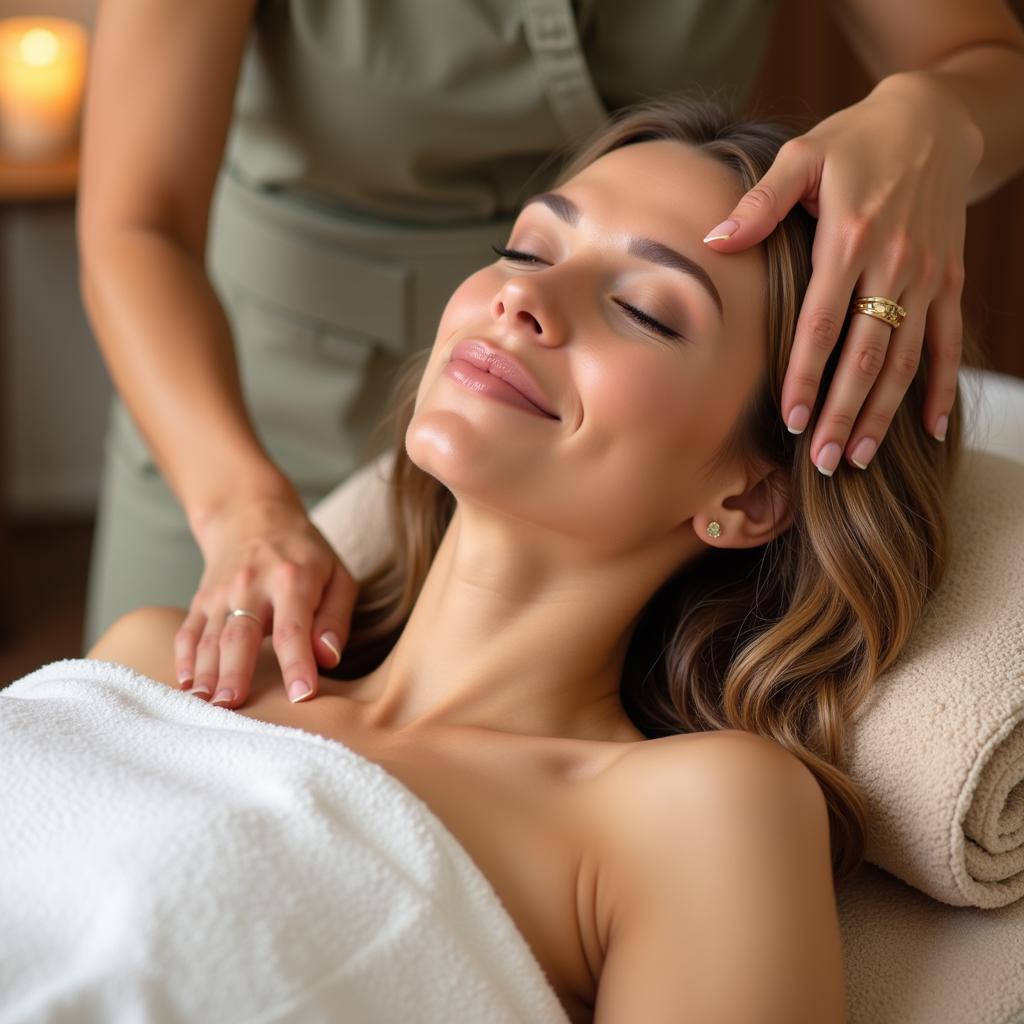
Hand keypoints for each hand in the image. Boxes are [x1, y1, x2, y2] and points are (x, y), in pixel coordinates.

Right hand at [175, 488, 357, 706]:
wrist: (252, 516)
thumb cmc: (305, 555)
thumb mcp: (337, 576)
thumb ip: (335, 618)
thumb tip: (328, 658)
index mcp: (293, 580)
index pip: (294, 628)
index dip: (298, 663)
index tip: (302, 695)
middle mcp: (252, 586)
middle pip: (241, 635)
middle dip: (236, 672)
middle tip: (233, 706)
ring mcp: (221, 593)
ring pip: (210, 638)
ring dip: (206, 674)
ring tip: (204, 706)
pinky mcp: (201, 601)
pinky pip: (188, 632)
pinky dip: (184, 660)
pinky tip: (187, 685)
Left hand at [703, 72, 982, 473]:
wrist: (935, 118)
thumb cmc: (854, 140)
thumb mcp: (802, 155)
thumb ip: (760, 203)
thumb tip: (714, 239)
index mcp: (849, 239)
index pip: (823, 324)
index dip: (807, 375)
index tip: (792, 421)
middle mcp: (892, 264)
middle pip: (866, 354)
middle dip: (844, 412)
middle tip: (825, 462)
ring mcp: (927, 276)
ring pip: (906, 358)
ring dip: (884, 412)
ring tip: (860, 457)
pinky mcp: (950, 279)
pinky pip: (948, 341)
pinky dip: (941, 385)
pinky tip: (931, 427)